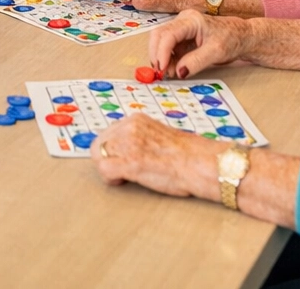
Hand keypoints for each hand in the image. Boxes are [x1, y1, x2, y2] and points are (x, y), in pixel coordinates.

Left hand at [94, 113, 217, 198]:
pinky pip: (104, 170)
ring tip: (126, 176)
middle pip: (100, 144)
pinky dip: (111, 178)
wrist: (200, 163)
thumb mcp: (158, 134)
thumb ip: (141, 137)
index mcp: (136, 120)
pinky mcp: (129, 162)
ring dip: (109, 169)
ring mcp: (128, 143)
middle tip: (122, 170)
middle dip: (107, 159)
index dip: (113, 149)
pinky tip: (125, 180)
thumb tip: (127, 148)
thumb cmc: (187, 155)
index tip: (122, 158)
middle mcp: (129, 127)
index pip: (109, 133)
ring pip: (99, 156)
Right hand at [148, 10, 244, 78]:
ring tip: (169, 73)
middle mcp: (183, 21)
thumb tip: (178, 72)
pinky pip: (168, 49)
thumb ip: (196, 61)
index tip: (162, 68)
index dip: (161, 52)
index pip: (168, 34)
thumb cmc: (232, 38)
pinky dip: (168, 60)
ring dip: (161, 58)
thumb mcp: (217, 52)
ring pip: (161, 42)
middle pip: (158, 35)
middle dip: (157, 54)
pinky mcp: (182, 38)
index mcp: (191, 20)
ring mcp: (181, 29)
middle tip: (160, 73)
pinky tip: (173, 69)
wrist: (243, 36)